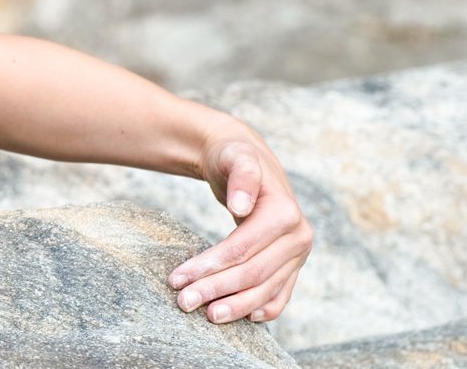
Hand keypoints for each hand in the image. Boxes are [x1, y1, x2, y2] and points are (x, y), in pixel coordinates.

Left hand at [169, 122, 312, 323]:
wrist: (247, 163)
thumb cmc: (234, 159)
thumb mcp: (236, 157)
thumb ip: (241, 176)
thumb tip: (242, 206)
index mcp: (286, 213)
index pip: (242, 249)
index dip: (209, 266)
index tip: (176, 278)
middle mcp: (299, 237)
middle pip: (253, 273)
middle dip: (216, 289)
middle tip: (182, 302)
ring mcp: (298, 254)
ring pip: (267, 289)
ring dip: (237, 306)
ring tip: (206, 315)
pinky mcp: (293, 265)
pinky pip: (281, 294)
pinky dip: (263, 308)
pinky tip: (245, 318)